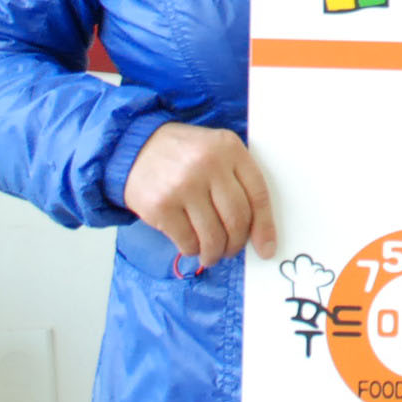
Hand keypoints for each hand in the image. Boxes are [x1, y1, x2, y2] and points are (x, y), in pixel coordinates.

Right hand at [121, 122, 274, 266]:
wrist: (135, 148)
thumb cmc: (183, 154)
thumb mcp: (216, 151)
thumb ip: (237, 179)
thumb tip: (257, 230)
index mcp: (229, 148)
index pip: (258, 194)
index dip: (265, 226)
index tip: (266, 248)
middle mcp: (208, 165)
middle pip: (236, 219)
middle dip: (236, 243)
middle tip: (231, 250)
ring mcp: (183, 185)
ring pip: (213, 236)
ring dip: (215, 252)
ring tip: (212, 253)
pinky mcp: (161, 206)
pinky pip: (187, 241)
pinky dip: (193, 250)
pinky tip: (192, 245)